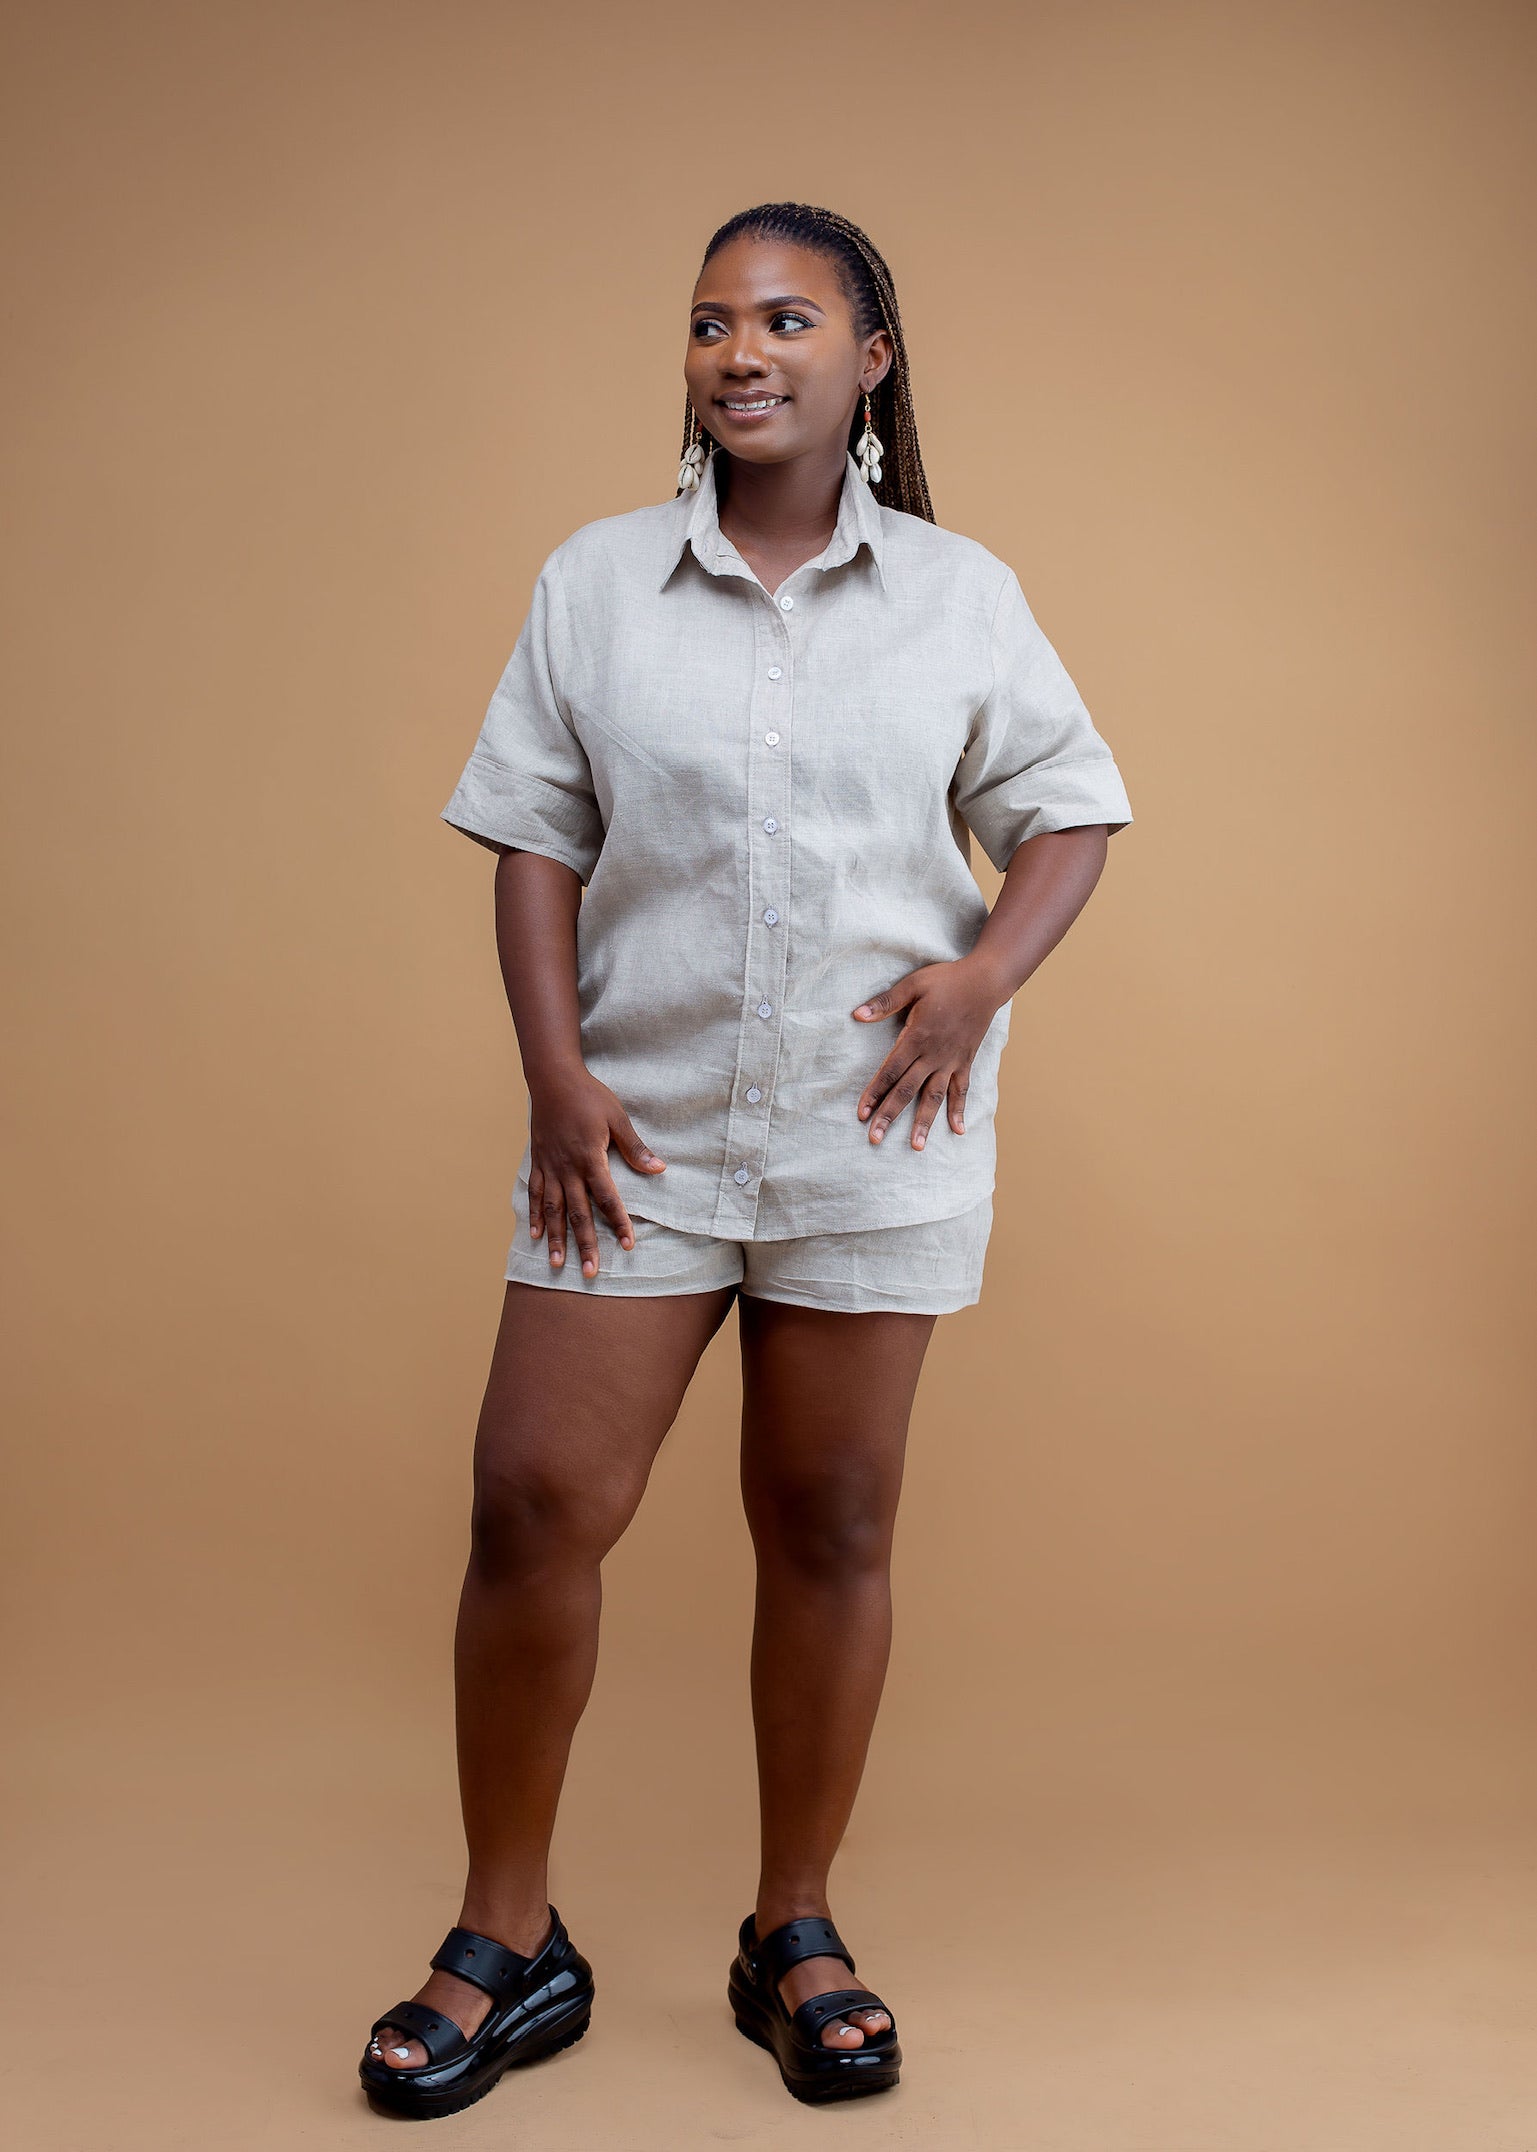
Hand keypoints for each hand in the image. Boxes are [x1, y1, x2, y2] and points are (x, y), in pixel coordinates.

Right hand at [525, 1069, 665, 1275]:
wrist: (552, 1078)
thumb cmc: (589, 1096)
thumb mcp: (618, 1118)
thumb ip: (635, 1148)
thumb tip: (658, 1169)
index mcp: (590, 1158)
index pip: (607, 1198)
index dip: (619, 1223)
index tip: (628, 1246)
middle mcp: (567, 1168)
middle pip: (578, 1213)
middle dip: (585, 1244)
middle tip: (590, 1272)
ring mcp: (549, 1167)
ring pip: (552, 1209)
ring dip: (556, 1238)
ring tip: (558, 1263)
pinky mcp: (538, 1162)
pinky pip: (534, 1194)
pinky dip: (534, 1215)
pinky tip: (536, 1235)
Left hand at [851, 955, 1004, 1149]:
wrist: (986, 981)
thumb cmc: (947, 980)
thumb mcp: (913, 984)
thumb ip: (885, 1002)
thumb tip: (857, 1015)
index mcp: (917, 1037)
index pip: (890, 1071)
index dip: (874, 1092)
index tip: (862, 1113)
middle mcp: (933, 1054)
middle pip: (907, 1090)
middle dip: (889, 1115)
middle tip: (875, 1138)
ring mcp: (951, 1061)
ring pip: (934, 1097)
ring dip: (924, 1122)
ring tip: (916, 1146)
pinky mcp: (965, 1061)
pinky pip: (962, 1089)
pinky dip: (959, 1110)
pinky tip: (958, 1130)